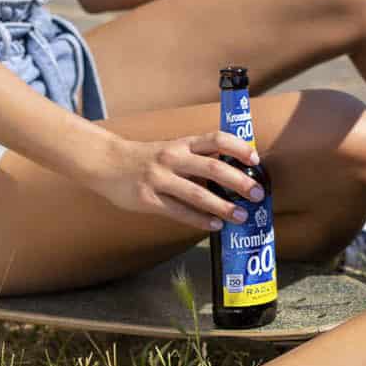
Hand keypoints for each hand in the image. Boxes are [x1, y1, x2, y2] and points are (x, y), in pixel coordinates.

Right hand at [85, 132, 265, 230]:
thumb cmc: (147, 158)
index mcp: (182, 143)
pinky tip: (214, 225)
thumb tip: (232, 174)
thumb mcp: (172, 149)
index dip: (238, 147)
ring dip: (223, 206)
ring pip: (197, 194)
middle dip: (239, 181)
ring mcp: (159, 178)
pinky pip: (178, 212)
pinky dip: (199, 220)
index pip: (216, 139)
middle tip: (258, 193)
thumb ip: (196, 158)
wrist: (107, 162)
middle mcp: (173, 158)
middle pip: (212, 168)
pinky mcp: (147, 199)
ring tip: (241, 216)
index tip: (256, 159)